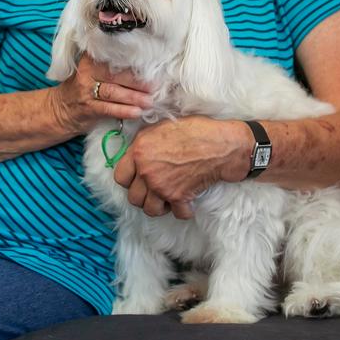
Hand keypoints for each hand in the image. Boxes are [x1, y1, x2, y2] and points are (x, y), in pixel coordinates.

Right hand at [49, 55, 152, 134]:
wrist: (60, 110)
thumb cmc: (85, 89)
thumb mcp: (94, 71)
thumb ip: (113, 67)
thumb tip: (145, 67)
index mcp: (91, 59)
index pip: (114, 57)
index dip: (133, 61)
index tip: (152, 63)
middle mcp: (87, 72)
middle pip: (116, 75)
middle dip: (137, 81)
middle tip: (155, 86)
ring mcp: (86, 90)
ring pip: (113, 92)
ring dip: (134, 97)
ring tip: (149, 101)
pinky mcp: (87, 108)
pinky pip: (108, 108)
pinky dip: (124, 110)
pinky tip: (136, 112)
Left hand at [113, 117, 251, 219]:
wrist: (220, 144)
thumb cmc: (195, 130)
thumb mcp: (162, 126)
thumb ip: (144, 141)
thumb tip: (137, 150)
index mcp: (139, 152)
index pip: (120, 177)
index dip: (129, 180)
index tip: (138, 180)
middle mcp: (146, 171)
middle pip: (134, 198)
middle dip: (144, 196)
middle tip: (155, 191)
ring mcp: (161, 186)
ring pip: (151, 210)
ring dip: (160, 207)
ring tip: (168, 199)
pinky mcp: (179, 197)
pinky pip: (177, 214)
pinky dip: (183, 211)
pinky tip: (187, 203)